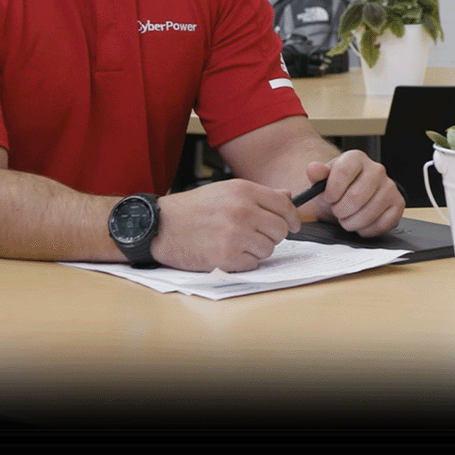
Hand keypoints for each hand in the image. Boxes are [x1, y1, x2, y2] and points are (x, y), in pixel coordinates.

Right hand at [154, 178, 300, 271]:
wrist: (161, 226)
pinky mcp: (226, 257)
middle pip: (280, 230)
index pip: (285, 206)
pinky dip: (244, 262)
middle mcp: (242, 210)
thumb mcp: (226, 191)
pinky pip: (253, 264)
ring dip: (257, 250)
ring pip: (268, 249)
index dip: (292, 218)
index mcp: (244, 190)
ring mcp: (235, 234)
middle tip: (257, 236)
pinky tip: (229, 253)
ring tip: (238, 243)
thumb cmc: (193, 208)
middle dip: (273, 236)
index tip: (293, 225)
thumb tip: (287, 197)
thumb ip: (259, 194)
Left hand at [307, 151, 403, 236]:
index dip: (332, 191)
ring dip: (352, 223)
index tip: (329, 198)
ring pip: (369, 213)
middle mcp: (376, 169)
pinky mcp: (398, 204)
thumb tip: (313, 168)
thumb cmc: (338, 188)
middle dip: (341, 211)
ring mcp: (390, 186)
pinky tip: (361, 223)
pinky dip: (367, 230)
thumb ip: (317, 175)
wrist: (352, 196)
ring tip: (347, 218)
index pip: (343, 171)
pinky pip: (382, 224)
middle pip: (356, 197)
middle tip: (337, 211)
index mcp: (356, 158)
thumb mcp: (323, 180)